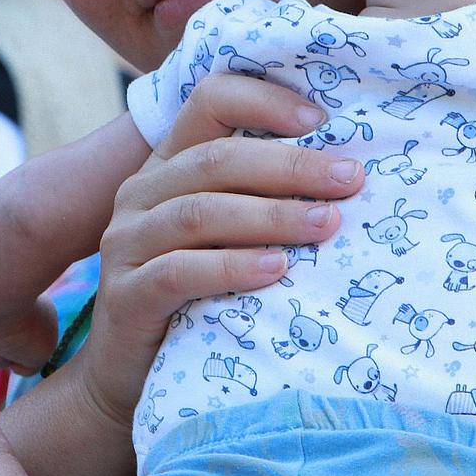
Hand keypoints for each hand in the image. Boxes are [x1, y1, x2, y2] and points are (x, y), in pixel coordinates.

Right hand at [81, 74, 363, 421]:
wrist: (129, 374)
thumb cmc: (196, 296)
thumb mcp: (224, 235)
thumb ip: (261, 197)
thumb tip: (351, 173)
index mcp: (168, 165)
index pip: (209, 100)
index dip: (264, 100)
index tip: (323, 119)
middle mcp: (140, 194)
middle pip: (216, 159)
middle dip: (291, 166)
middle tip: (350, 180)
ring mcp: (126, 244)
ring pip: (200, 212)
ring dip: (272, 216)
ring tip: (327, 224)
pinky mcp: (124, 296)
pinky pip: (179, 271)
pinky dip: (233, 267)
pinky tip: (277, 270)